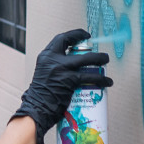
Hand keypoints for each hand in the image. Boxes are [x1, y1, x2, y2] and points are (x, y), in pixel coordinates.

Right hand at [13, 29, 111, 143]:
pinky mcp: (69, 80)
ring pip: (86, 59)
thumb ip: (55, 67)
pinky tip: (107, 82)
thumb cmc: (41, 95)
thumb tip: (71, 66)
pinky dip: (101, 79)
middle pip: (74, 45)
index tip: (84, 35)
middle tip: (96, 50)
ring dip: (99, 59)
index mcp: (45, 56)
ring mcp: (61, 69)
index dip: (74, 35)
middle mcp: (52, 59)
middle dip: (88, 45)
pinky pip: (89, 77)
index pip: (61, 39)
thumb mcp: (45, 73)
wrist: (36, 108)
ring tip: (105, 61)